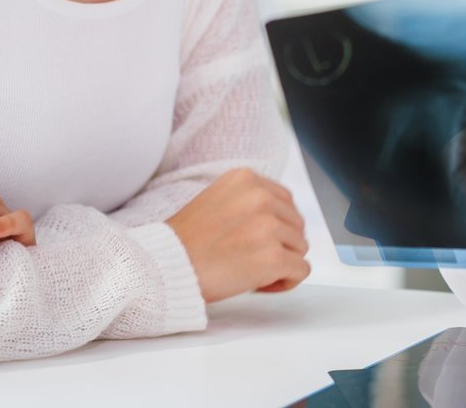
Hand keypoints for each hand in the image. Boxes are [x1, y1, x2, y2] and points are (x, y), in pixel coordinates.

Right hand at [168, 168, 309, 303]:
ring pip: (300, 247)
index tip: (255, 242)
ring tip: (252, 272)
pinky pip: (301, 270)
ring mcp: (268, 227)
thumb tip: (283, 219)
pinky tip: (262, 285)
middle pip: (296, 225)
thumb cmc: (186, 242)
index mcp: (246, 179)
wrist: (164, 268)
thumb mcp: (218, 200)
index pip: (285, 202)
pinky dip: (286, 281)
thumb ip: (249, 201)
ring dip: (281, 263)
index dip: (275, 226)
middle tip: (251, 260)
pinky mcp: (273, 257)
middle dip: (279, 245)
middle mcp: (260, 197)